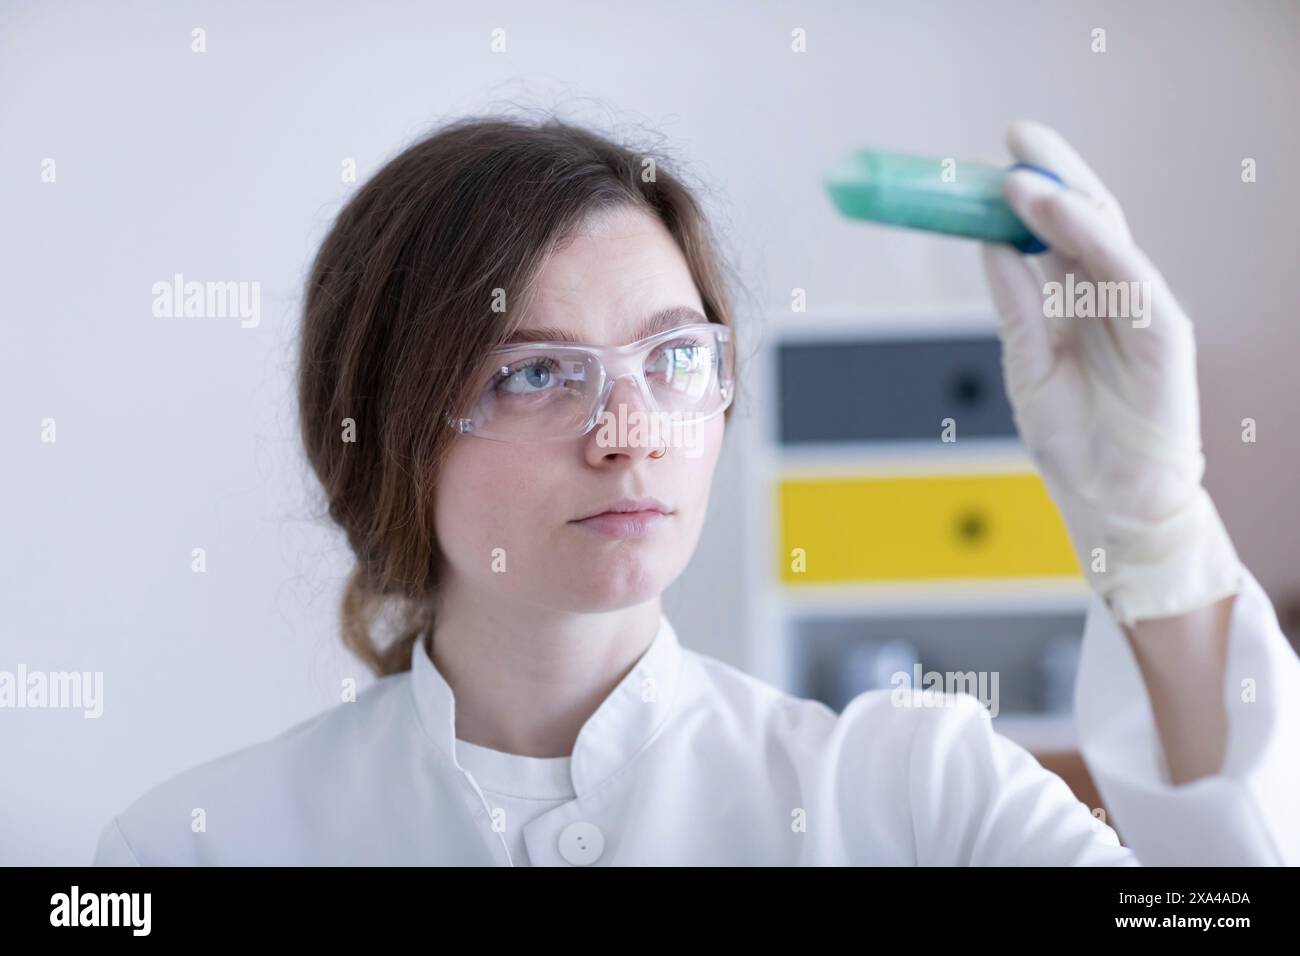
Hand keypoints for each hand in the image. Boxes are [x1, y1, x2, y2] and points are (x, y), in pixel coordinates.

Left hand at [981, 120, 1243, 625]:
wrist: (1112, 502)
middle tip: (1016, 135)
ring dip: (1064, 199)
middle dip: (1052, 172)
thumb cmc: (1074, 439)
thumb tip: (990, 245)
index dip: (1029, 191)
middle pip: (1085, 217)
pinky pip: (1127, 272)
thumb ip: (1016, 305)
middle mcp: (1112, 294)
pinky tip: (1058, 214)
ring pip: (1106, 235)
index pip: (1057, 231)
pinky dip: (1093, 239)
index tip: (993, 159)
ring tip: (1020, 174)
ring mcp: (1141, 308)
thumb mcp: (1028, 366)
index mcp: (1079, 300)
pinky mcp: (1163, 331)